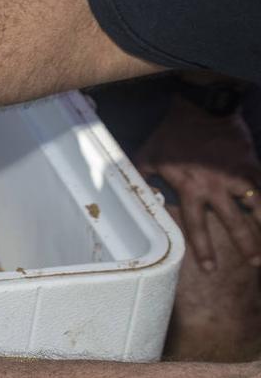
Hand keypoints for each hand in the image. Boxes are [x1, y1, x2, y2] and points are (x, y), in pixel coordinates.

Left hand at [137, 96, 260, 271]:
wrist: (201, 108)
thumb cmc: (171, 133)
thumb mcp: (148, 156)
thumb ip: (141, 178)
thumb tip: (129, 195)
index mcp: (189, 188)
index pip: (195, 225)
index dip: (203, 248)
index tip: (210, 269)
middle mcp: (215, 186)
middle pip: (233, 222)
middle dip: (245, 245)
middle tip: (254, 264)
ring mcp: (236, 175)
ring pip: (257, 207)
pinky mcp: (252, 164)